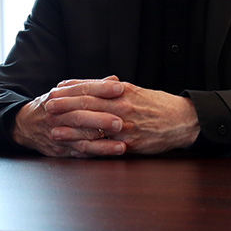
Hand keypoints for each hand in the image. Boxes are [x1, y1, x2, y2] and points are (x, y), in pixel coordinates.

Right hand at [11, 76, 127, 157]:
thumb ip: (90, 87)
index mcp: (59, 95)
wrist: (26, 124)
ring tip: (122, 143)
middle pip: (80, 115)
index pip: (82, 90)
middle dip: (101, 119)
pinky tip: (113, 150)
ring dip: (103, 142)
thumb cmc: (53, 105)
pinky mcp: (61, 149)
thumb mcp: (66, 91)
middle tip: (121, 121)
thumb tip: (114, 80)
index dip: (101, 88)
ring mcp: (57, 132)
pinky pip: (81, 151)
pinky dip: (98, 151)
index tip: (120, 88)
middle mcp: (56, 114)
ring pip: (81, 137)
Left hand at [44, 78, 200, 154]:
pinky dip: (89, 146)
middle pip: (88, 104)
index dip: (71, 89)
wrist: (182, 121)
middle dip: (65, 105)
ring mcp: (126, 125)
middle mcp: (122, 106)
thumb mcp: (136, 91)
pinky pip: (106, 145)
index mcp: (122, 91)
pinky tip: (76, 147)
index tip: (55, 89)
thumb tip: (96, 82)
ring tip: (53, 128)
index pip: (91, 87)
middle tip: (47, 106)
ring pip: (94, 125)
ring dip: (71, 127)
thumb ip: (114, 88)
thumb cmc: (158, 105)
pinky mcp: (130, 143)